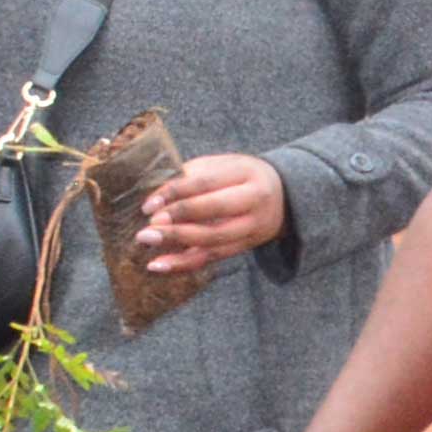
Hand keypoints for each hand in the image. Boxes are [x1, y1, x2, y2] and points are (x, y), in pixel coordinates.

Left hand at [135, 152, 289, 273]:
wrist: (284, 197)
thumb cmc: (241, 177)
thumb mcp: (223, 166)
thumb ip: (192, 175)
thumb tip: (155, 196)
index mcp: (245, 173)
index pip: (206, 182)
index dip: (175, 192)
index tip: (148, 205)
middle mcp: (254, 200)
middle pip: (214, 211)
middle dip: (177, 220)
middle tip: (147, 229)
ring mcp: (252, 227)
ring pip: (214, 239)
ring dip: (178, 244)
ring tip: (148, 244)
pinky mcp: (245, 246)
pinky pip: (213, 257)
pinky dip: (184, 263)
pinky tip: (160, 266)